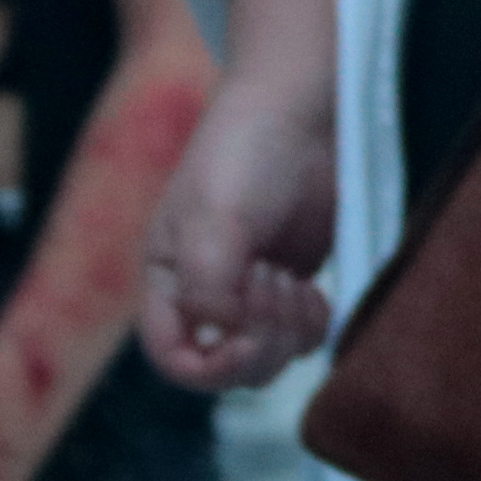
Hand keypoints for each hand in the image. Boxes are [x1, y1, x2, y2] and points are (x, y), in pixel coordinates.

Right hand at [142, 70, 336, 391]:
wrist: (298, 112)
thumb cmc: (243, 155)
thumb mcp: (213, 219)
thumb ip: (208, 288)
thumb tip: (227, 337)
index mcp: (168, 280)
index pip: (172, 358)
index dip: (209, 368)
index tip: (247, 336)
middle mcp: (204, 294)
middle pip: (228, 367)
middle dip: (259, 337)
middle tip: (273, 280)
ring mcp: (250, 293)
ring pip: (269, 358)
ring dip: (287, 330)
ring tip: (288, 277)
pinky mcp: (290, 285)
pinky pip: (301, 338)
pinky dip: (312, 325)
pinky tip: (312, 288)